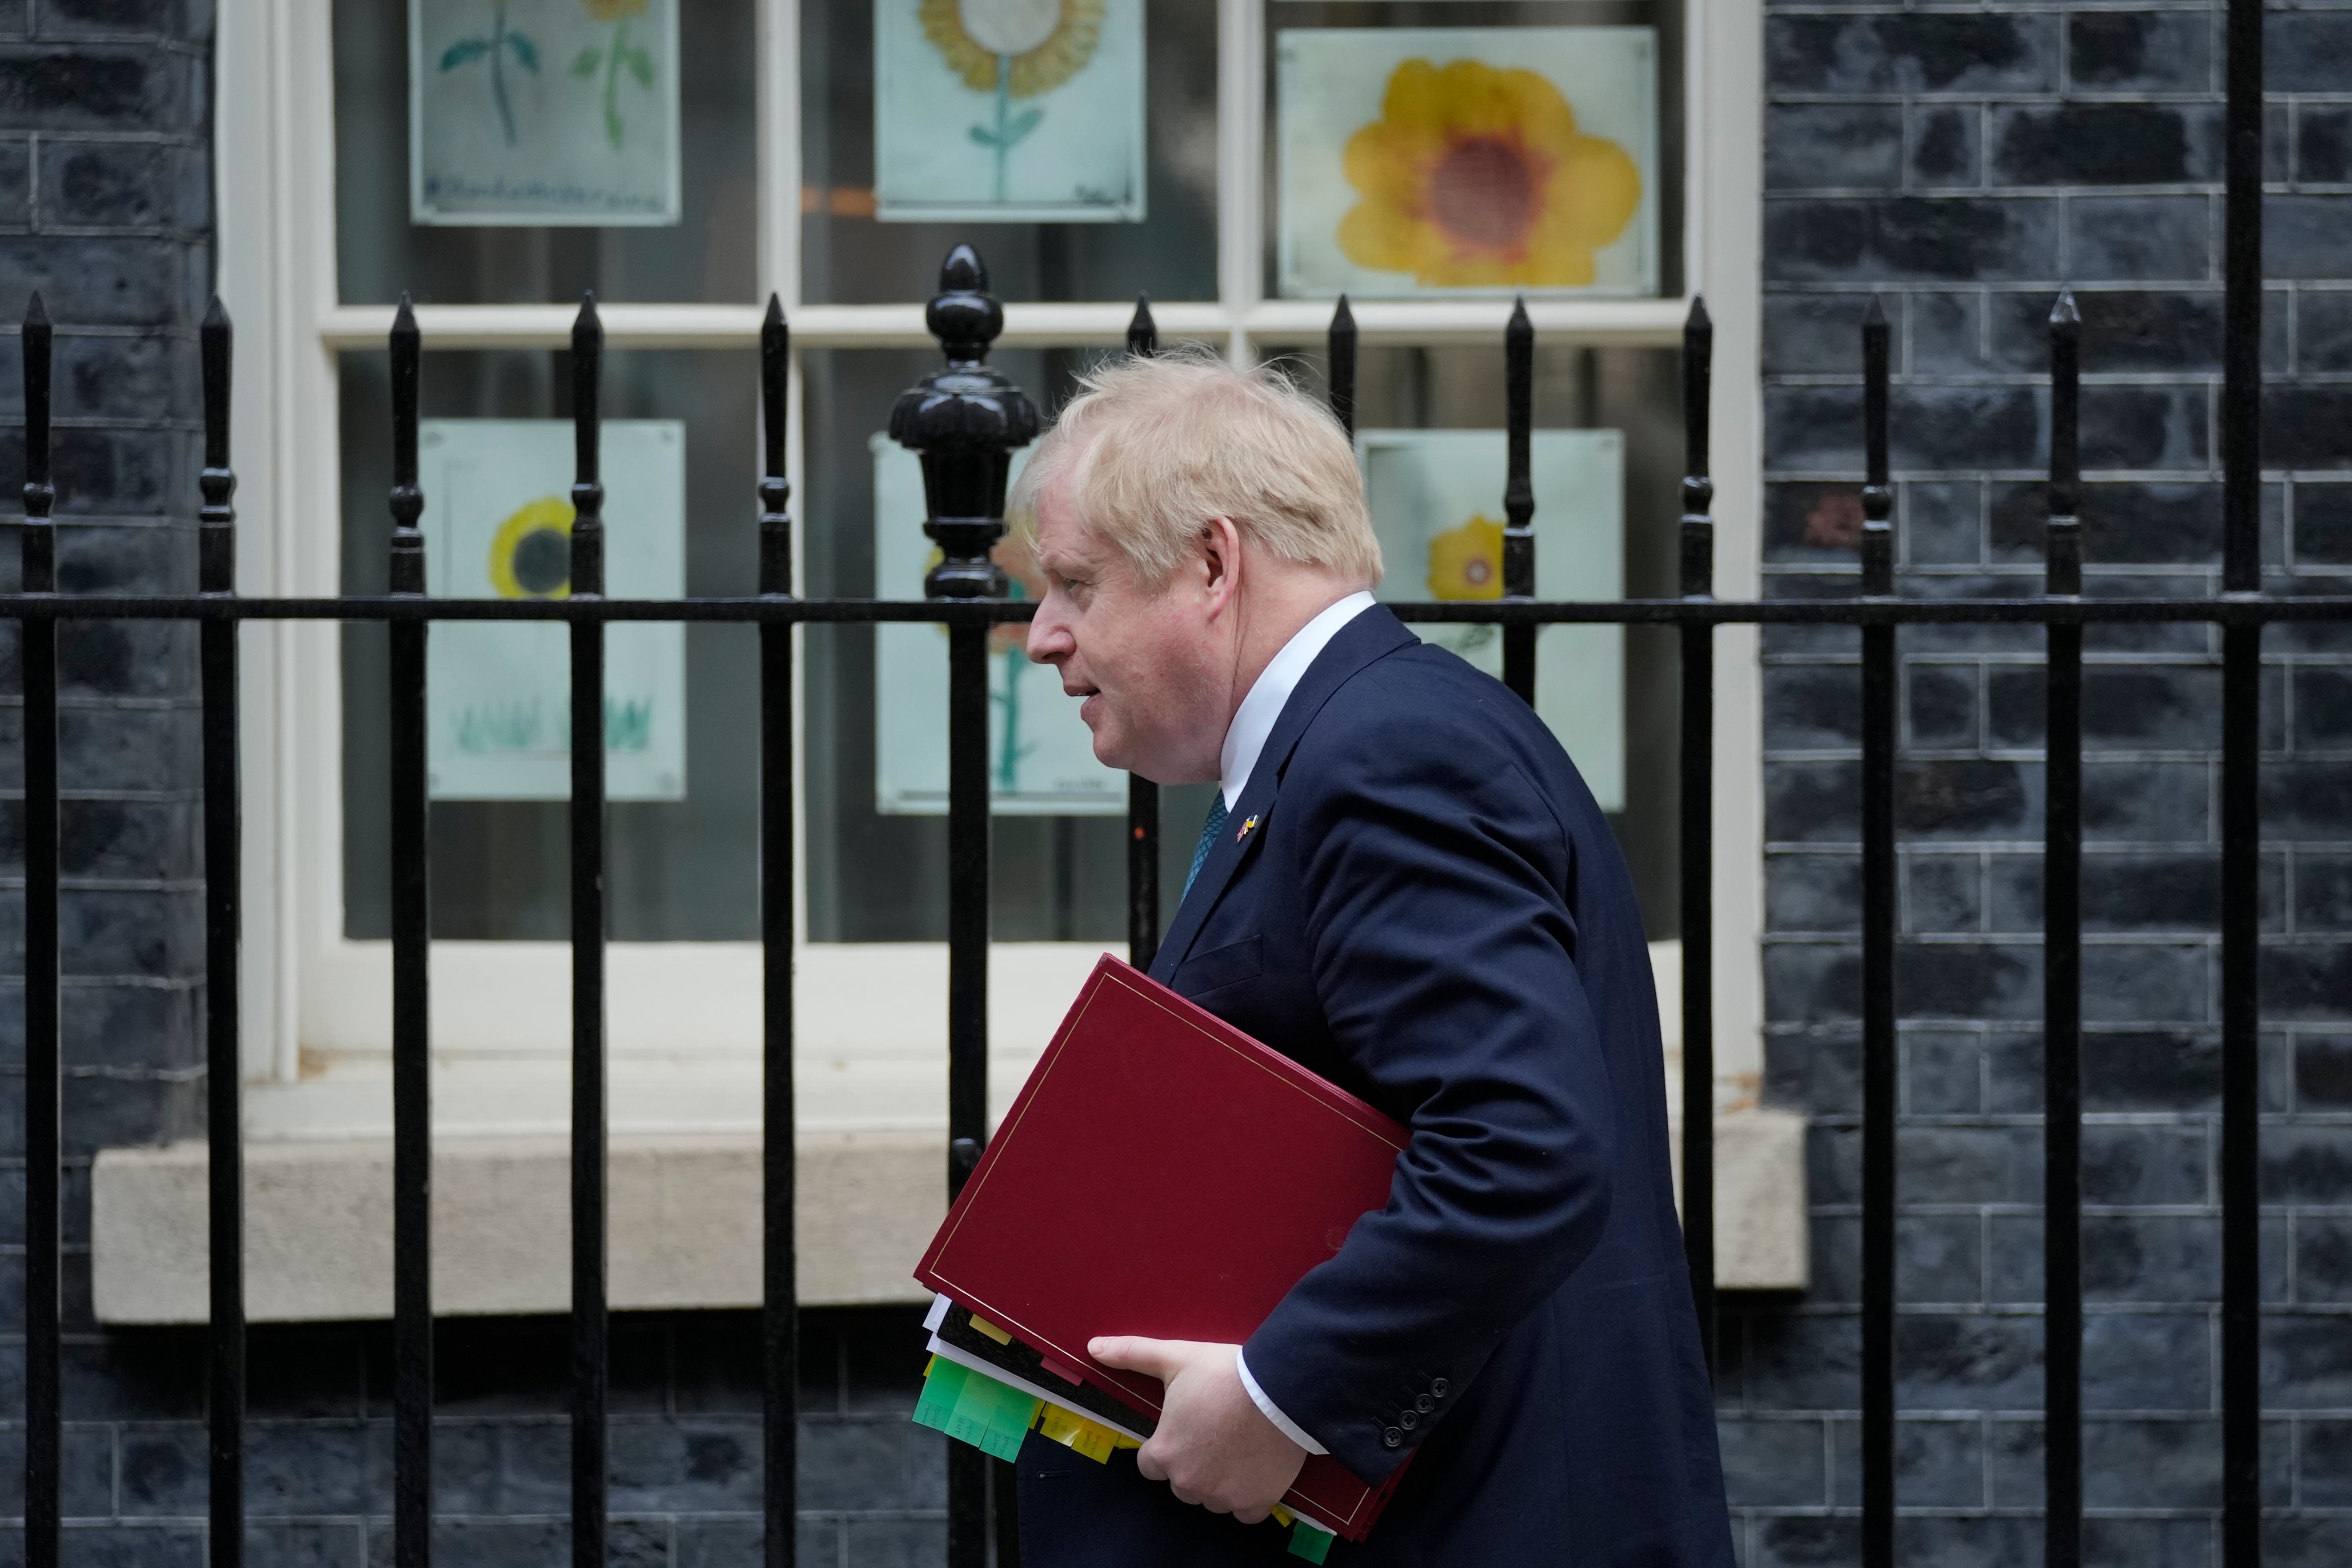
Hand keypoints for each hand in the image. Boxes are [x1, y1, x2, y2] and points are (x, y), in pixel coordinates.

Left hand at [1088, 1336, 1307, 1522]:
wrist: (1279, 1388)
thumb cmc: (1223, 1373)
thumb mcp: (1175, 1357)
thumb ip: (1132, 1354)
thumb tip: (1094, 1347)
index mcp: (1164, 1453)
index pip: (1150, 1465)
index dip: (1164, 1447)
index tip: (1183, 1430)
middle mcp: (1188, 1482)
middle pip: (1181, 1483)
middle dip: (1192, 1464)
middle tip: (1214, 1435)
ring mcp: (1222, 1497)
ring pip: (1211, 1499)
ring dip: (1219, 1482)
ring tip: (1237, 1448)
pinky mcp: (1255, 1503)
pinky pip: (1244, 1513)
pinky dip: (1248, 1498)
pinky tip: (1255, 1471)